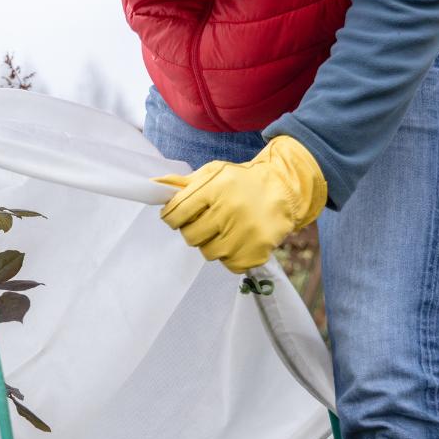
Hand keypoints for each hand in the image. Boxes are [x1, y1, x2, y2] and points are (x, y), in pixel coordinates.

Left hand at [154, 135, 326, 272]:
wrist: (284, 188)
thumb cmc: (241, 182)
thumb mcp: (213, 173)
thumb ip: (183, 183)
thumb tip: (154, 185)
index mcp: (215, 187)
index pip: (176, 213)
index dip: (173, 217)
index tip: (179, 216)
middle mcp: (230, 209)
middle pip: (190, 236)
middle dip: (194, 230)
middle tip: (207, 222)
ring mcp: (245, 232)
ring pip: (208, 252)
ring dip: (213, 244)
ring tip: (226, 229)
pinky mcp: (257, 249)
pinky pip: (230, 265)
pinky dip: (231, 256)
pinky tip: (239, 240)